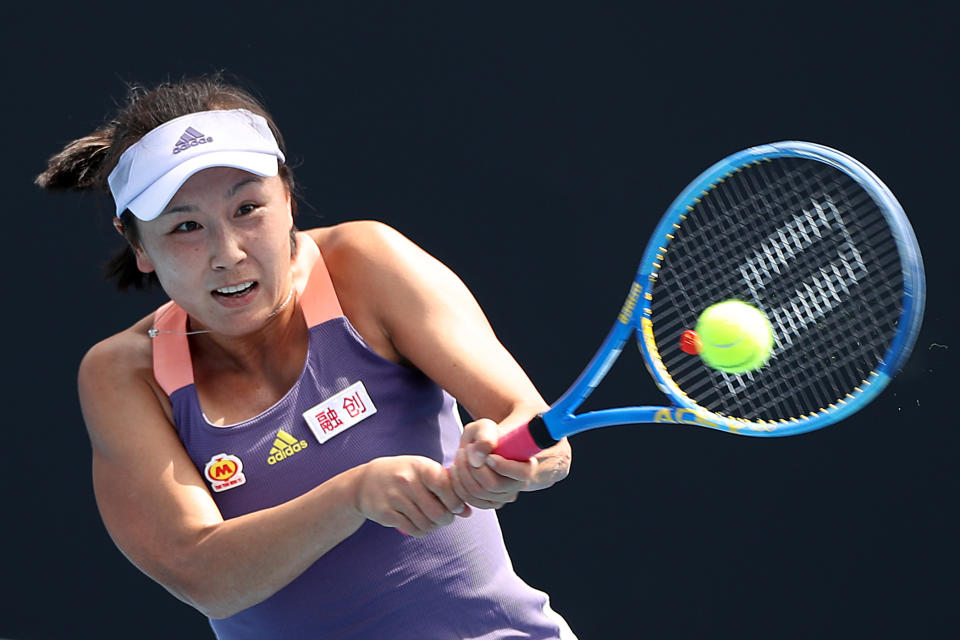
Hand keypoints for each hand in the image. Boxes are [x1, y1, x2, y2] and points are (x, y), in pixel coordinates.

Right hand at [354, 456, 470, 536]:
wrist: (365, 481)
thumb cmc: (403, 475)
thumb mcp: (422, 472)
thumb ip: (446, 488)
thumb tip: (468, 512)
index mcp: (420, 467)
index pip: (446, 487)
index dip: (456, 502)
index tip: (457, 508)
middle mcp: (406, 481)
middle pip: (438, 512)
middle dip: (447, 519)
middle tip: (446, 518)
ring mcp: (394, 497)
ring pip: (426, 523)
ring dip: (434, 527)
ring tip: (433, 522)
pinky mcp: (386, 513)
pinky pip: (412, 529)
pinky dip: (422, 532)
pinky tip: (421, 526)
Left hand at [449, 419, 539, 509]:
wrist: (480, 448)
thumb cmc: (487, 436)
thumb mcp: (486, 428)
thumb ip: (485, 436)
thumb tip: (479, 458)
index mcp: (526, 466)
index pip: (522, 473)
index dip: (503, 466)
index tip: (488, 455)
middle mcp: (518, 485)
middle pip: (493, 485)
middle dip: (472, 467)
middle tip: (464, 449)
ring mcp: (503, 497)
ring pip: (478, 493)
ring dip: (462, 473)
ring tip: (460, 455)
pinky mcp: (488, 503)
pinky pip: (469, 500)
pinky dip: (457, 484)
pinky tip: (456, 468)